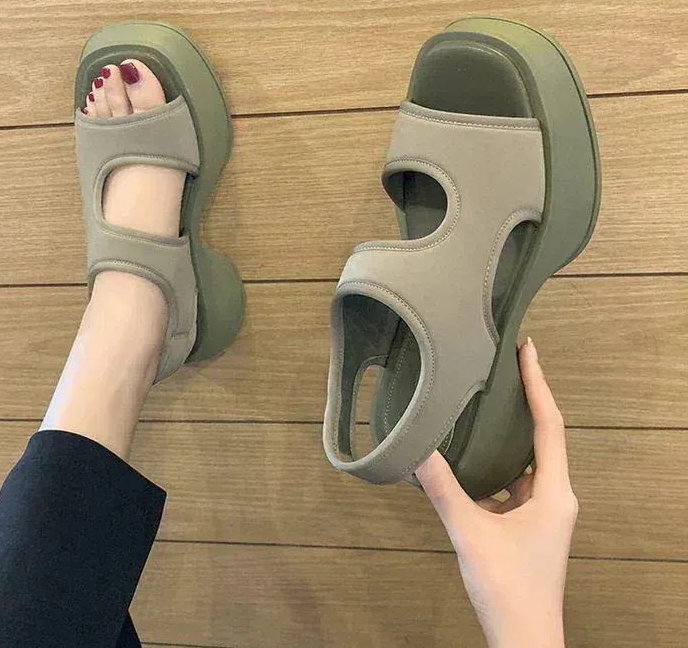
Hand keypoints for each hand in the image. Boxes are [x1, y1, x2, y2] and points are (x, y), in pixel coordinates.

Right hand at [416, 338, 577, 647]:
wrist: (524, 639)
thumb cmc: (507, 587)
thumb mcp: (469, 533)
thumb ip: (442, 489)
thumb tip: (414, 449)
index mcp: (553, 492)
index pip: (549, 425)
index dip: (537, 384)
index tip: (527, 350)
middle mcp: (555, 496)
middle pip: (543, 436)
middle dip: (526, 400)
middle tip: (505, 366)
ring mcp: (544, 512)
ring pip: (528, 460)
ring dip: (510, 432)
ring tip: (487, 402)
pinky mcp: (531, 525)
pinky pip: (515, 481)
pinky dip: (497, 463)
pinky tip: (472, 456)